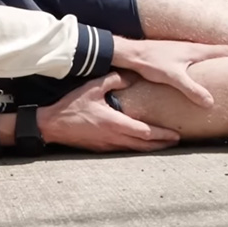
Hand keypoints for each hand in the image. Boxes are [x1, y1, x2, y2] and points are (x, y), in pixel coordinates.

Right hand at [38, 73, 180, 152]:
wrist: (51, 125)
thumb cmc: (71, 106)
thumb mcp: (92, 88)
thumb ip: (113, 80)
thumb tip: (129, 76)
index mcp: (114, 123)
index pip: (145, 132)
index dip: (162, 134)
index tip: (175, 134)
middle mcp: (114, 138)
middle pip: (144, 145)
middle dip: (161, 144)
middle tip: (176, 141)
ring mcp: (107, 145)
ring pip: (134, 150)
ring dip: (150, 148)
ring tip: (163, 144)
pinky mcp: (100, 148)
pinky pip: (123, 149)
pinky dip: (135, 148)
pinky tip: (139, 144)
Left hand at [113, 38, 227, 107]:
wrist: (130, 53)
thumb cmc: (150, 62)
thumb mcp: (173, 77)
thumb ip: (192, 89)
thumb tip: (210, 102)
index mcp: (197, 50)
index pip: (226, 50)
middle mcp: (193, 47)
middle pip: (221, 51)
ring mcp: (185, 50)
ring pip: (210, 55)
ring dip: (223, 61)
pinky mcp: (177, 56)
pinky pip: (200, 60)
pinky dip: (209, 65)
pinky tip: (206, 76)